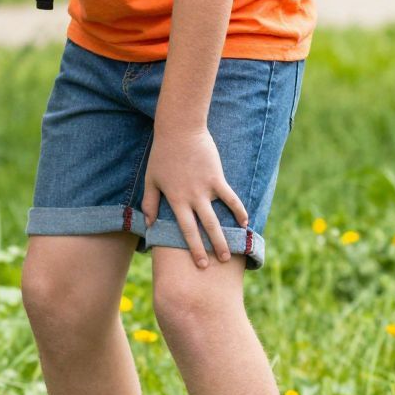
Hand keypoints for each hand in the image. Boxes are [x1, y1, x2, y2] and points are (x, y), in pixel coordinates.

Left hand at [145, 122, 246, 268]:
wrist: (179, 130)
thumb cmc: (163, 154)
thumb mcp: (151, 179)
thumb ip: (150, 202)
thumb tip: (149, 223)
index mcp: (175, 200)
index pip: (185, 230)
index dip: (193, 248)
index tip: (200, 264)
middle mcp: (191, 198)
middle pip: (204, 228)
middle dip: (211, 248)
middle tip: (219, 263)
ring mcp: (206, 188)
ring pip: (217, 218)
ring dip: (225, 236)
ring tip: (231, 251)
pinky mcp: (217, 178)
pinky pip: (231, 198)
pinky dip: (239, 210)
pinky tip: (245, 222)